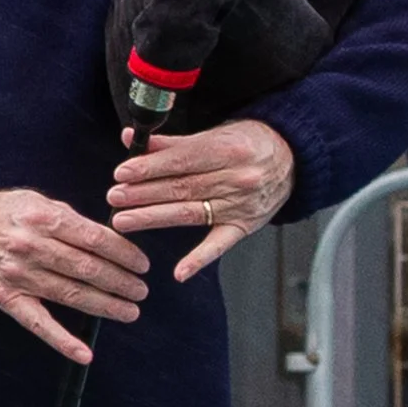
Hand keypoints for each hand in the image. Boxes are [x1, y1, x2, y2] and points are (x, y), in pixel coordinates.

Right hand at [0, 187, 151, 369]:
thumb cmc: (1, 211)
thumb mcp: (37, 202)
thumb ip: (69, 218)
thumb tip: (107, 236)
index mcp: (45, 220)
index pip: (96, 240)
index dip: (124, 254)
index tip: (142, 264)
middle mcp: (34, 248)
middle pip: (88, 269)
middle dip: (121, 282)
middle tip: (142, 291)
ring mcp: (19, 276)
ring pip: (71, 296)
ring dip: (105, 306)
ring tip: (130, 312)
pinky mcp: (6, 299)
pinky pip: (38, 324)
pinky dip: (62, 341)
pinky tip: (85, 353)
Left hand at [106, 118, 296, 280]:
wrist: (293, 156)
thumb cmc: (247, 142)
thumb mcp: (214, 133)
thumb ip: (171, 141)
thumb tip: (132, 138)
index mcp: (227, 150)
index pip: (181, 161)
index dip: (150, 167)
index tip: (122, 172)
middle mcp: (236, 179)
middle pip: (181, 188)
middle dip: (143, 193)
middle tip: (114, 197)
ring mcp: (240, 206)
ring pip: (190, 213)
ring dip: (154, 218)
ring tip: (124, 220)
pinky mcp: (244, 226)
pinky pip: (220, 244)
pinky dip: (199, 259)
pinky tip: (179, 272)